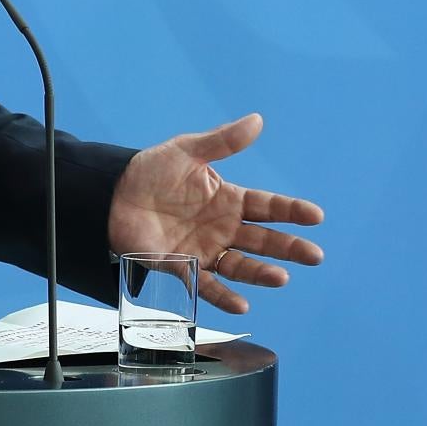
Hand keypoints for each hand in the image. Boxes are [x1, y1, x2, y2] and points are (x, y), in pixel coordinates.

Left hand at [107, 113, 324, 313]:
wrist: (111, 196)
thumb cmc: (150, 172)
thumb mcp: (187, 151)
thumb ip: (222, 142)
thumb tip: (257, 121)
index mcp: (228, 200)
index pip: (268, 207)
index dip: (291, 211)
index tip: (315, 216)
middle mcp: (222, 229)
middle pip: (263, 241)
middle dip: (289, 248)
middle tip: (314, 255)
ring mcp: (205, 250)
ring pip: (241, 266)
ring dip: (262, 273)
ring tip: (281, 278)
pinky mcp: (182, 268)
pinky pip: (206, 285)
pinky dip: (223, 296)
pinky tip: (242, 304)